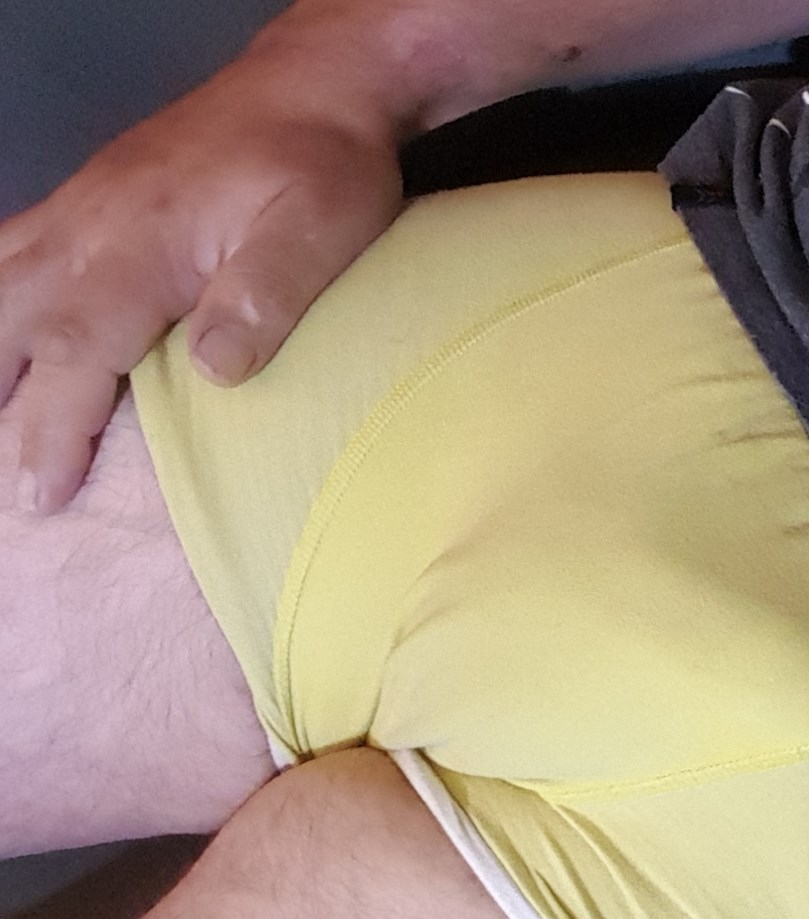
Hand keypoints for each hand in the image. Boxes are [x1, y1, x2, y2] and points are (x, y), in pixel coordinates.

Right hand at [0, 50, 406, 512]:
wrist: (317, 85)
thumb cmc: (324, 162)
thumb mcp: (320, 230)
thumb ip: (264, 298)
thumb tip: (214, 371)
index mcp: (137, 244)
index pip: (72, 351)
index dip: (52, 428)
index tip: (43, 492)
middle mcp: (89, 225)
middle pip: (14, 322)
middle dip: (5, 403)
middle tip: (9, 485)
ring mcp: (82, 206)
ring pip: (0, 283)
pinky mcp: (92, 198)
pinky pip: (16, 250)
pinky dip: (1, 299)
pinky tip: (8, 332)